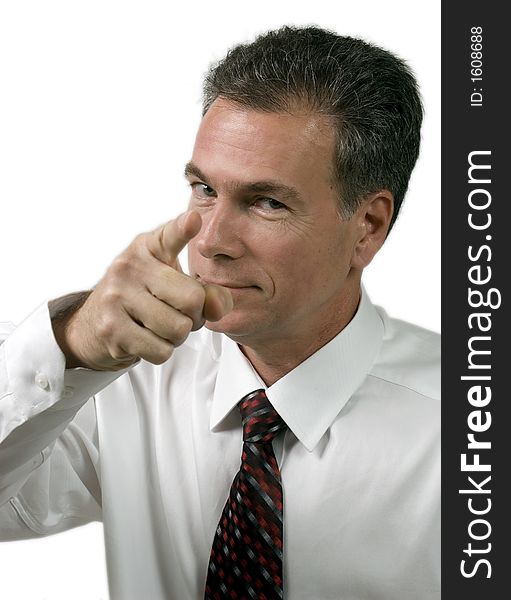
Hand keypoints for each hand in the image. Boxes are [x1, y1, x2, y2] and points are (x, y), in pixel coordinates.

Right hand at [52, 211, 232, 370]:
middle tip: (180, 314)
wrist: (92, 325)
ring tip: (161, 326)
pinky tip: (147, 339)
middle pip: (192, 299)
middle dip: (195, 316)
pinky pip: (161, 350)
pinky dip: (162, 350)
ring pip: (178, 329)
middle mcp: (129, 267)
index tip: (193, 220)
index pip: (169, 235)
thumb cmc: (144, 298)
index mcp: (148, 248)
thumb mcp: (175, 283)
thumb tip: (217, 308)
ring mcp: (117, 298)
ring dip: (177, 337)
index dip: (183, 228)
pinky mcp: (112, 330)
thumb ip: (208, 292)